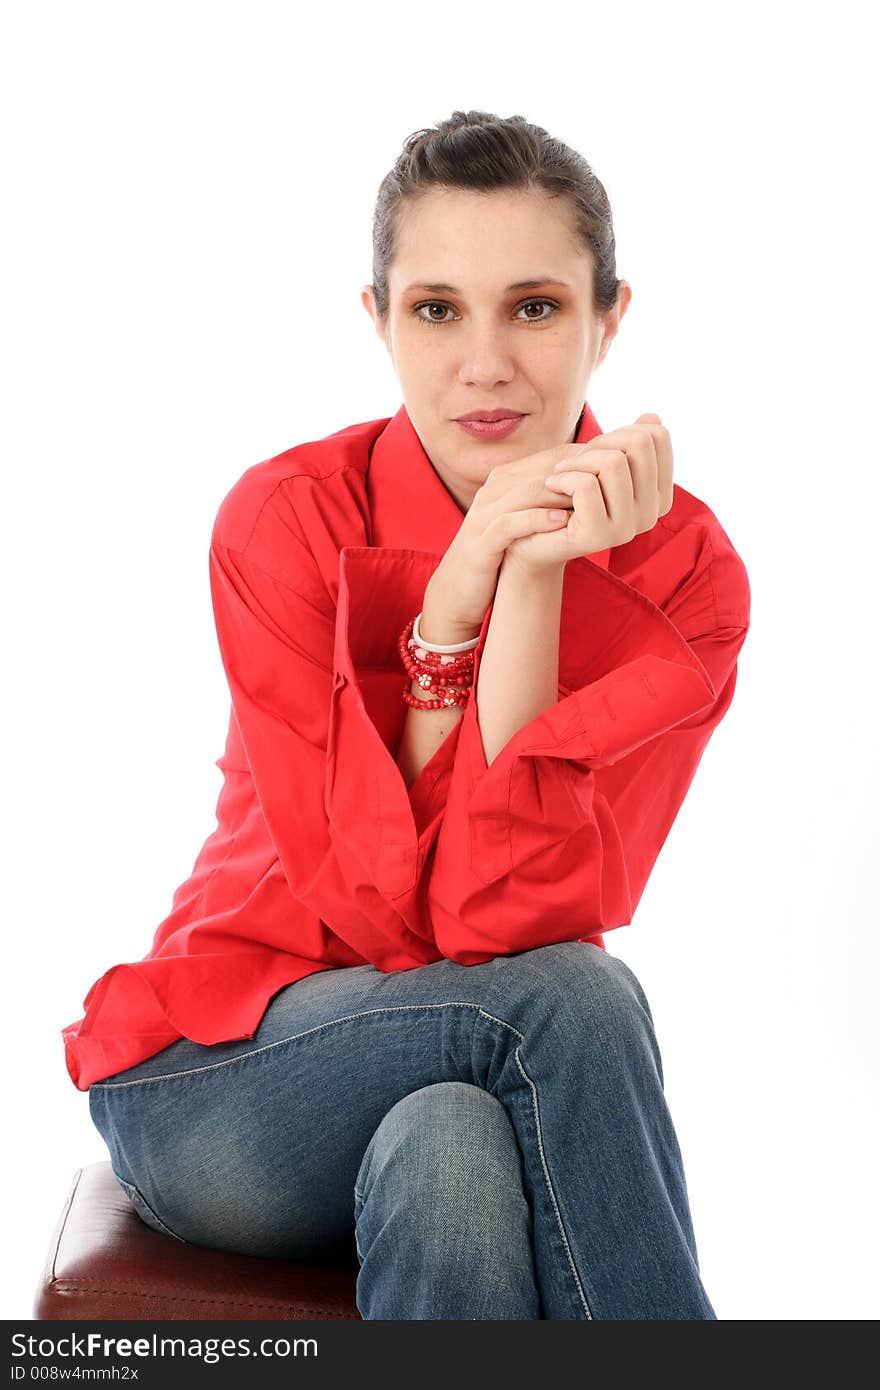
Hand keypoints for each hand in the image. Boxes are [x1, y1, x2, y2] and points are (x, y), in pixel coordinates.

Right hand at [426, 436, 627, 633]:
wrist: (460, 587)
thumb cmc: (502, 551)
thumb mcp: (529, 518)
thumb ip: (555, 499)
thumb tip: (600, 488)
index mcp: (508, 479)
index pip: (554, 457)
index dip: (587, 460)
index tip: (618, 471)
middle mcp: (495, 489)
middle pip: (544, 468)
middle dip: (581, 473)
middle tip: (614, 481)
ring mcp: (485, 513)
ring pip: (527, 490)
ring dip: (562, 493)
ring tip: (594, 499)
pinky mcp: (479, 541)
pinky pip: (509, 523)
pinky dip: (535, 519)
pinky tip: (562, 522)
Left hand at [503, 414, 674, 574]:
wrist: (534, 532)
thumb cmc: (569, 493)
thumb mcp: (601, 463)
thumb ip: (629, 443)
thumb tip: (652, 417)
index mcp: (659, 495)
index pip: (658, 437)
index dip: (622, 431)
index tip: (597, 449)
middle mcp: (650, 515)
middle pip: (639, 444)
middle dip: (600, 443)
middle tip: (575, 460)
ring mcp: (627, 529)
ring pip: (614, 462)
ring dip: (579, 460)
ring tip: (562, 473)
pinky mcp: (598, 536)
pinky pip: (587, 484)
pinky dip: (564, 477)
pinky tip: (553, 485)